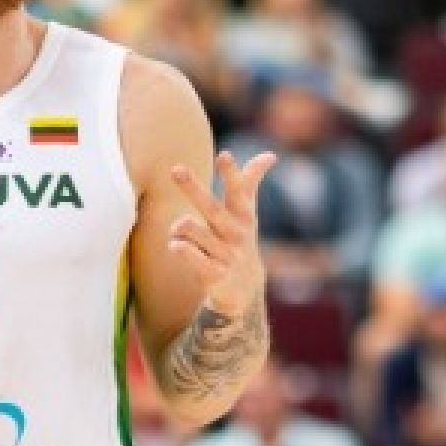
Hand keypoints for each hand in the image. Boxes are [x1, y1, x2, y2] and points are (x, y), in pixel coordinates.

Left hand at [168, 151, 276, 318]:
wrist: (245, 290)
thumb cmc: (239, 240)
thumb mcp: (247, 213)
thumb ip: (250, 183)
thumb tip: (270, 154)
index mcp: (242, 216)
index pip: (239, 191)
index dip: (232, 174)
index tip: (224, 155)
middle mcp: (235, 234)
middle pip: (212, 208)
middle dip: (193, 188)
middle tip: (176, 168)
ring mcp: (225, 255)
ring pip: (196, 231)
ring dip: (181, 226)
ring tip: (177, 228)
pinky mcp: (214, 275)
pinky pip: (192, 257)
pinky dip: (180, 248)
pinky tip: (175, 245)